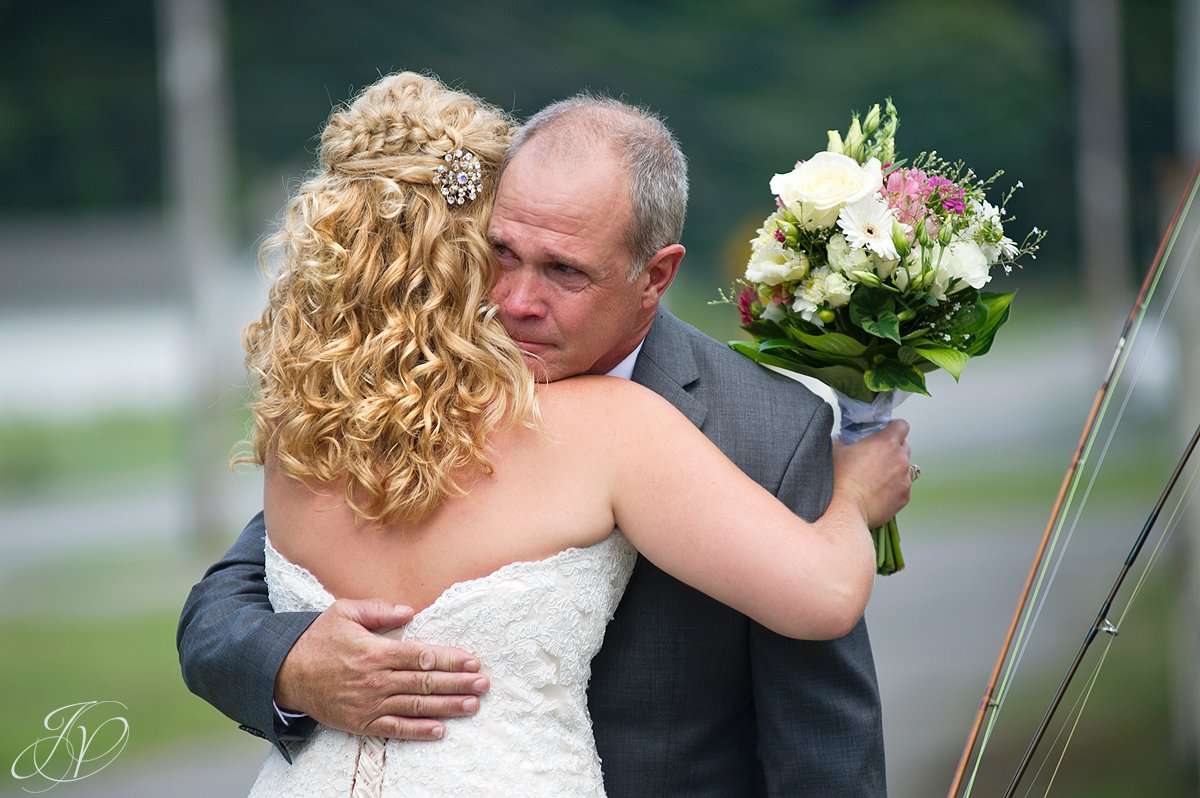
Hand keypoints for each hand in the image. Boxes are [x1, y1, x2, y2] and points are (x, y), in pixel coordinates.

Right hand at [274, 598, 489, 739]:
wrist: (286, 674)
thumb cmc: (318, 639)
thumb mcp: (344, 612)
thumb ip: (378, 610)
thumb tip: (408, 611)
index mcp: (375, 651)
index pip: (422, 656)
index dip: (450, 658)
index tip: (473, 660)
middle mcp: (376, 680)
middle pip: (425, 681)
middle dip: (458, 683)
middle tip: (484, 684)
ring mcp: (369, 704)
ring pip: (416, 705)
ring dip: (447, 706)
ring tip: (473, 705)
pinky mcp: (362, 722)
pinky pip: (395, 728)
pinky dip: (419, 730)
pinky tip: (440, 729)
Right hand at [832, 419, 911, 527]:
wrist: (844, 509)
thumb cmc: (838, 480)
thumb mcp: (836, 448)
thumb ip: (846, 439)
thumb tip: (847, 439)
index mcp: (886, 442)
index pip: (901, 425)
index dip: (892, 428)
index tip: (884, 433)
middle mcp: (900, 459)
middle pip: (904, 446)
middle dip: (892, 449)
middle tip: (875, 457)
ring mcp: (905, 479)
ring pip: (904, 468)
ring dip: (893, 469)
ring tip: (874, 478)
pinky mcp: (904, 497)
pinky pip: (903, 486)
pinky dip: (893, 487)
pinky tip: (877, 491)